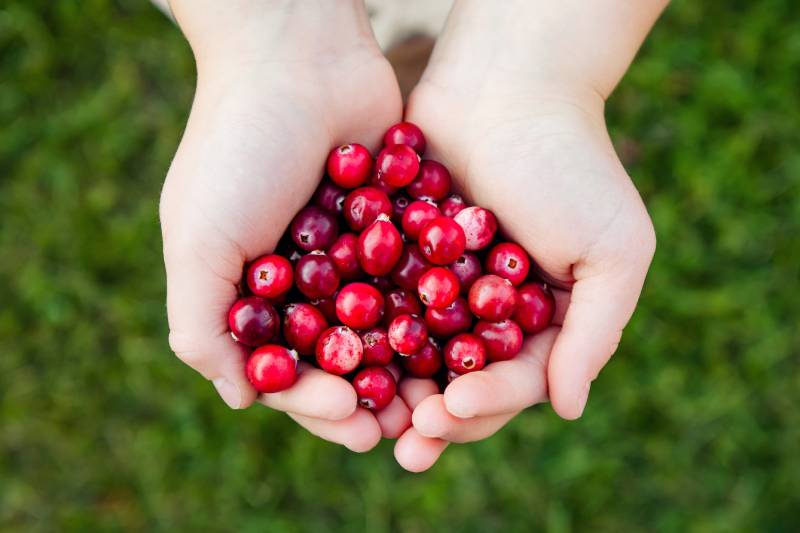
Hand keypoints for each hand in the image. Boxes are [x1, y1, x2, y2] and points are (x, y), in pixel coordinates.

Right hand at [160, 1, 410, 450]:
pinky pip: (419, 280)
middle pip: (341, 359)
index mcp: (253, 292)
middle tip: (402, 427)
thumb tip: (240, 398)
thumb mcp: (198, 239)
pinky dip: (437, 312)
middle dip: (369, 396)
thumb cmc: (238, 148)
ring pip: (387, 330)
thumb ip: (202, 324)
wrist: (299, 58)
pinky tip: (464, 341)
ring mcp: (353, 256)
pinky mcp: (397, 228)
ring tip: (441, 401)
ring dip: (410, 368)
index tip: (348, 417)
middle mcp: (304, 281)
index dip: (314, 402)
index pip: (284, 369)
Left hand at [394, 38, 655, 471]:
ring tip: (365, 417)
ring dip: (392, 389)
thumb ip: (595, 333)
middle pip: (459, 378)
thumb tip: (568, 409)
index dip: (485, 402)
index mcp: (544, 319)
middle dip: (435, 413)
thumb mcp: (613, 249)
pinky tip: (337, 357)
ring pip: (413, 353)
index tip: (451, 409)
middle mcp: (490, 311)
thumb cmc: (572, 164)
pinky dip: (361, 334)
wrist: (508, 83)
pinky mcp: (399, 257)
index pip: (515, 379)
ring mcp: (441, 286)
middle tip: (406, 441)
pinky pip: (379, 304)